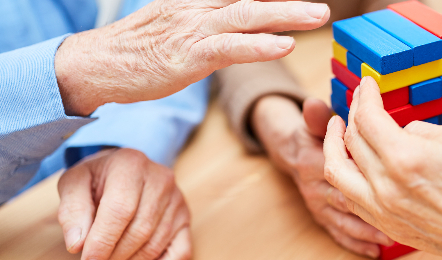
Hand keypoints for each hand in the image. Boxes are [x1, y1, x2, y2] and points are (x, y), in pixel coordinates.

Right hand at [55, 0, 329, 115]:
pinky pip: (229, 47)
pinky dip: (258, 45)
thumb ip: (213, 21)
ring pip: (248, 16)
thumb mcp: (180, 25)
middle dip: (291, 1)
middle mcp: (201, 7)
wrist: (100, 62)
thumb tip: (243, 23)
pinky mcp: (188, 55)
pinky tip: (283, 45)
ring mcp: (194, 29)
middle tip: (324, 5)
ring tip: (319, 15)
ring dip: (287, 14)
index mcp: (201, 1)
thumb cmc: (141, 48)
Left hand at [57, 148, 190, 259]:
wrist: (125, 168)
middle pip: (139, 230)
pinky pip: (180, 251)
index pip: (120, 210)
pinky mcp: (185, 217)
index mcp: (131, 165)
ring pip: (155, 243)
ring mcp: (177, 200)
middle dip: (114, 254)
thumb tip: (77, 244)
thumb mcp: (74, 183)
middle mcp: (161, 179)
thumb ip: (71, 211)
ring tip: (111, 258)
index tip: (88, 259)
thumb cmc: (97, 178)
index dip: (102, 240)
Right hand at [252, 96, 391, 257]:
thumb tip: (313, 104)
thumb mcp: (312, 122)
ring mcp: (319, 206)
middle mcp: (315, 187)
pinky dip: (357, 243)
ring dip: (367, 229)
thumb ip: (316, 116)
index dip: (360, 167)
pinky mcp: (323, 219)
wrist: (292, 155)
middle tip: (398, 210)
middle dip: (371, 203)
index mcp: (312, 162)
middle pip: (344, 196)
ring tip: (390, 234)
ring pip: (344, 220)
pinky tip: (376, 250)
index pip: (338, 165)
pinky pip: (339, 234)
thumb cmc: (311, 136)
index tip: (386, 171)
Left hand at [324, 77, 441, 259]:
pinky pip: (351, 197)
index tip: (367, 84)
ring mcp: (382, 209)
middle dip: (352, 113)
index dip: (365, 96)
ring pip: (338, 173)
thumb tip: (402, 131)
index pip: (369, 118)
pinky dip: (346, 175)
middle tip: (358, 100)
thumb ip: (421, 129)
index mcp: (404, 158)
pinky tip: (352, 164)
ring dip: (333, 147)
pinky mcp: (387, 225)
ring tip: (339, 130)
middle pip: (351, 140)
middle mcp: (385, 185)